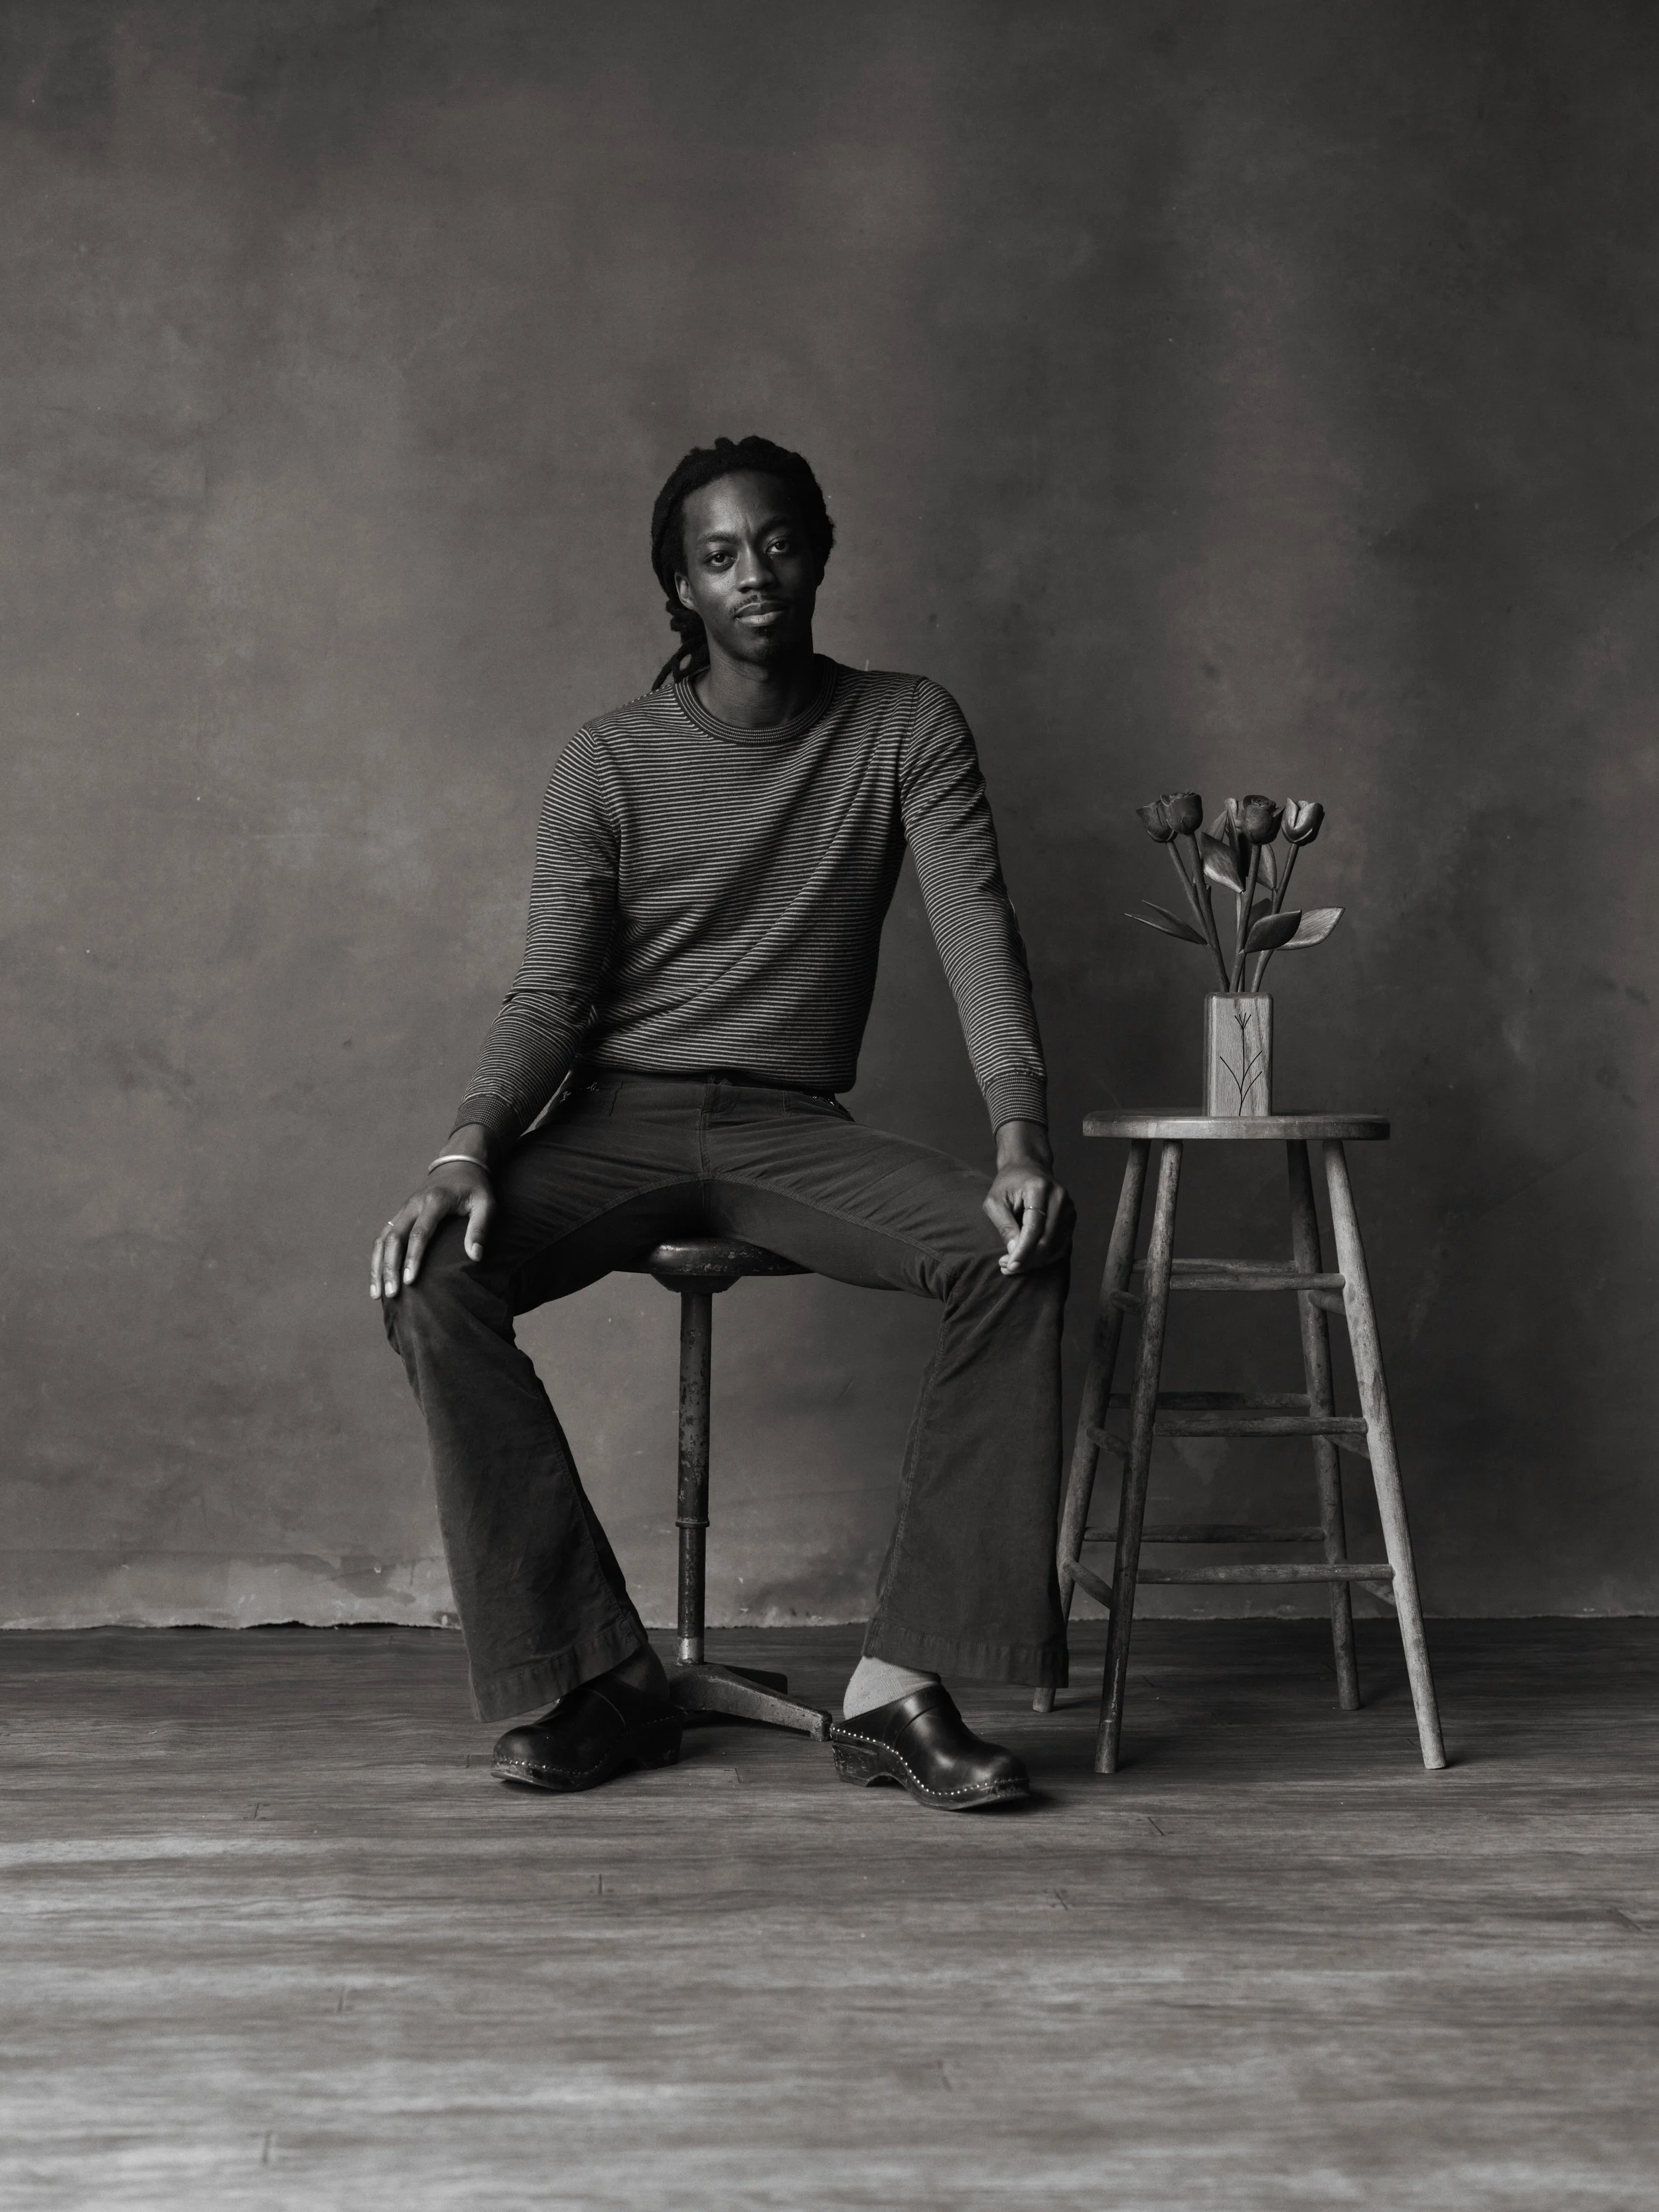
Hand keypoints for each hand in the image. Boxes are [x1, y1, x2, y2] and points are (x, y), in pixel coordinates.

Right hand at [372, 1141, 493, 1300]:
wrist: (459, 1164)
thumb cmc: (475, 1187)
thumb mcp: (486, 1204)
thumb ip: (480, 1228)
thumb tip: (475, 1256)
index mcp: (434, 1201)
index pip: (419, 1233)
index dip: (413, 1258)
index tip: (409, 1281)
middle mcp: (413, 1204)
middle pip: (394, 1238)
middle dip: (389, 1267)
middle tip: (390, 1294)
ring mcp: (404, 1209)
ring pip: (383, 1239)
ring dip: (378, 1266)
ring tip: (378, 1294)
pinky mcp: (400, 1214)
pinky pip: (384, 1237)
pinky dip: (378, 1258)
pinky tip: (378, 1278)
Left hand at [983, 1120, 1073, 1274]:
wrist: (1027, 1167)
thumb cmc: (1008, 1184)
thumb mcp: (995, 1201)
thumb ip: (1004, 1225)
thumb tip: (1014, 1253)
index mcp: (1039, 1188)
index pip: (1034, 1226)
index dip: (1023, 1249)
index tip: (1010, 1266)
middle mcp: (1059, 1197)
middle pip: (1047, 1239)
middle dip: (1028, 1259)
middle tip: (1007, 1267)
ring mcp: (1069, 1207)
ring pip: (1056, 1245)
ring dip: (1035, 1261)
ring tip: (1014, 1264)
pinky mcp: (1071, 1217)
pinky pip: (1061, 1244)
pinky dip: (1045, 1257)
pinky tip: (1029, 1259)